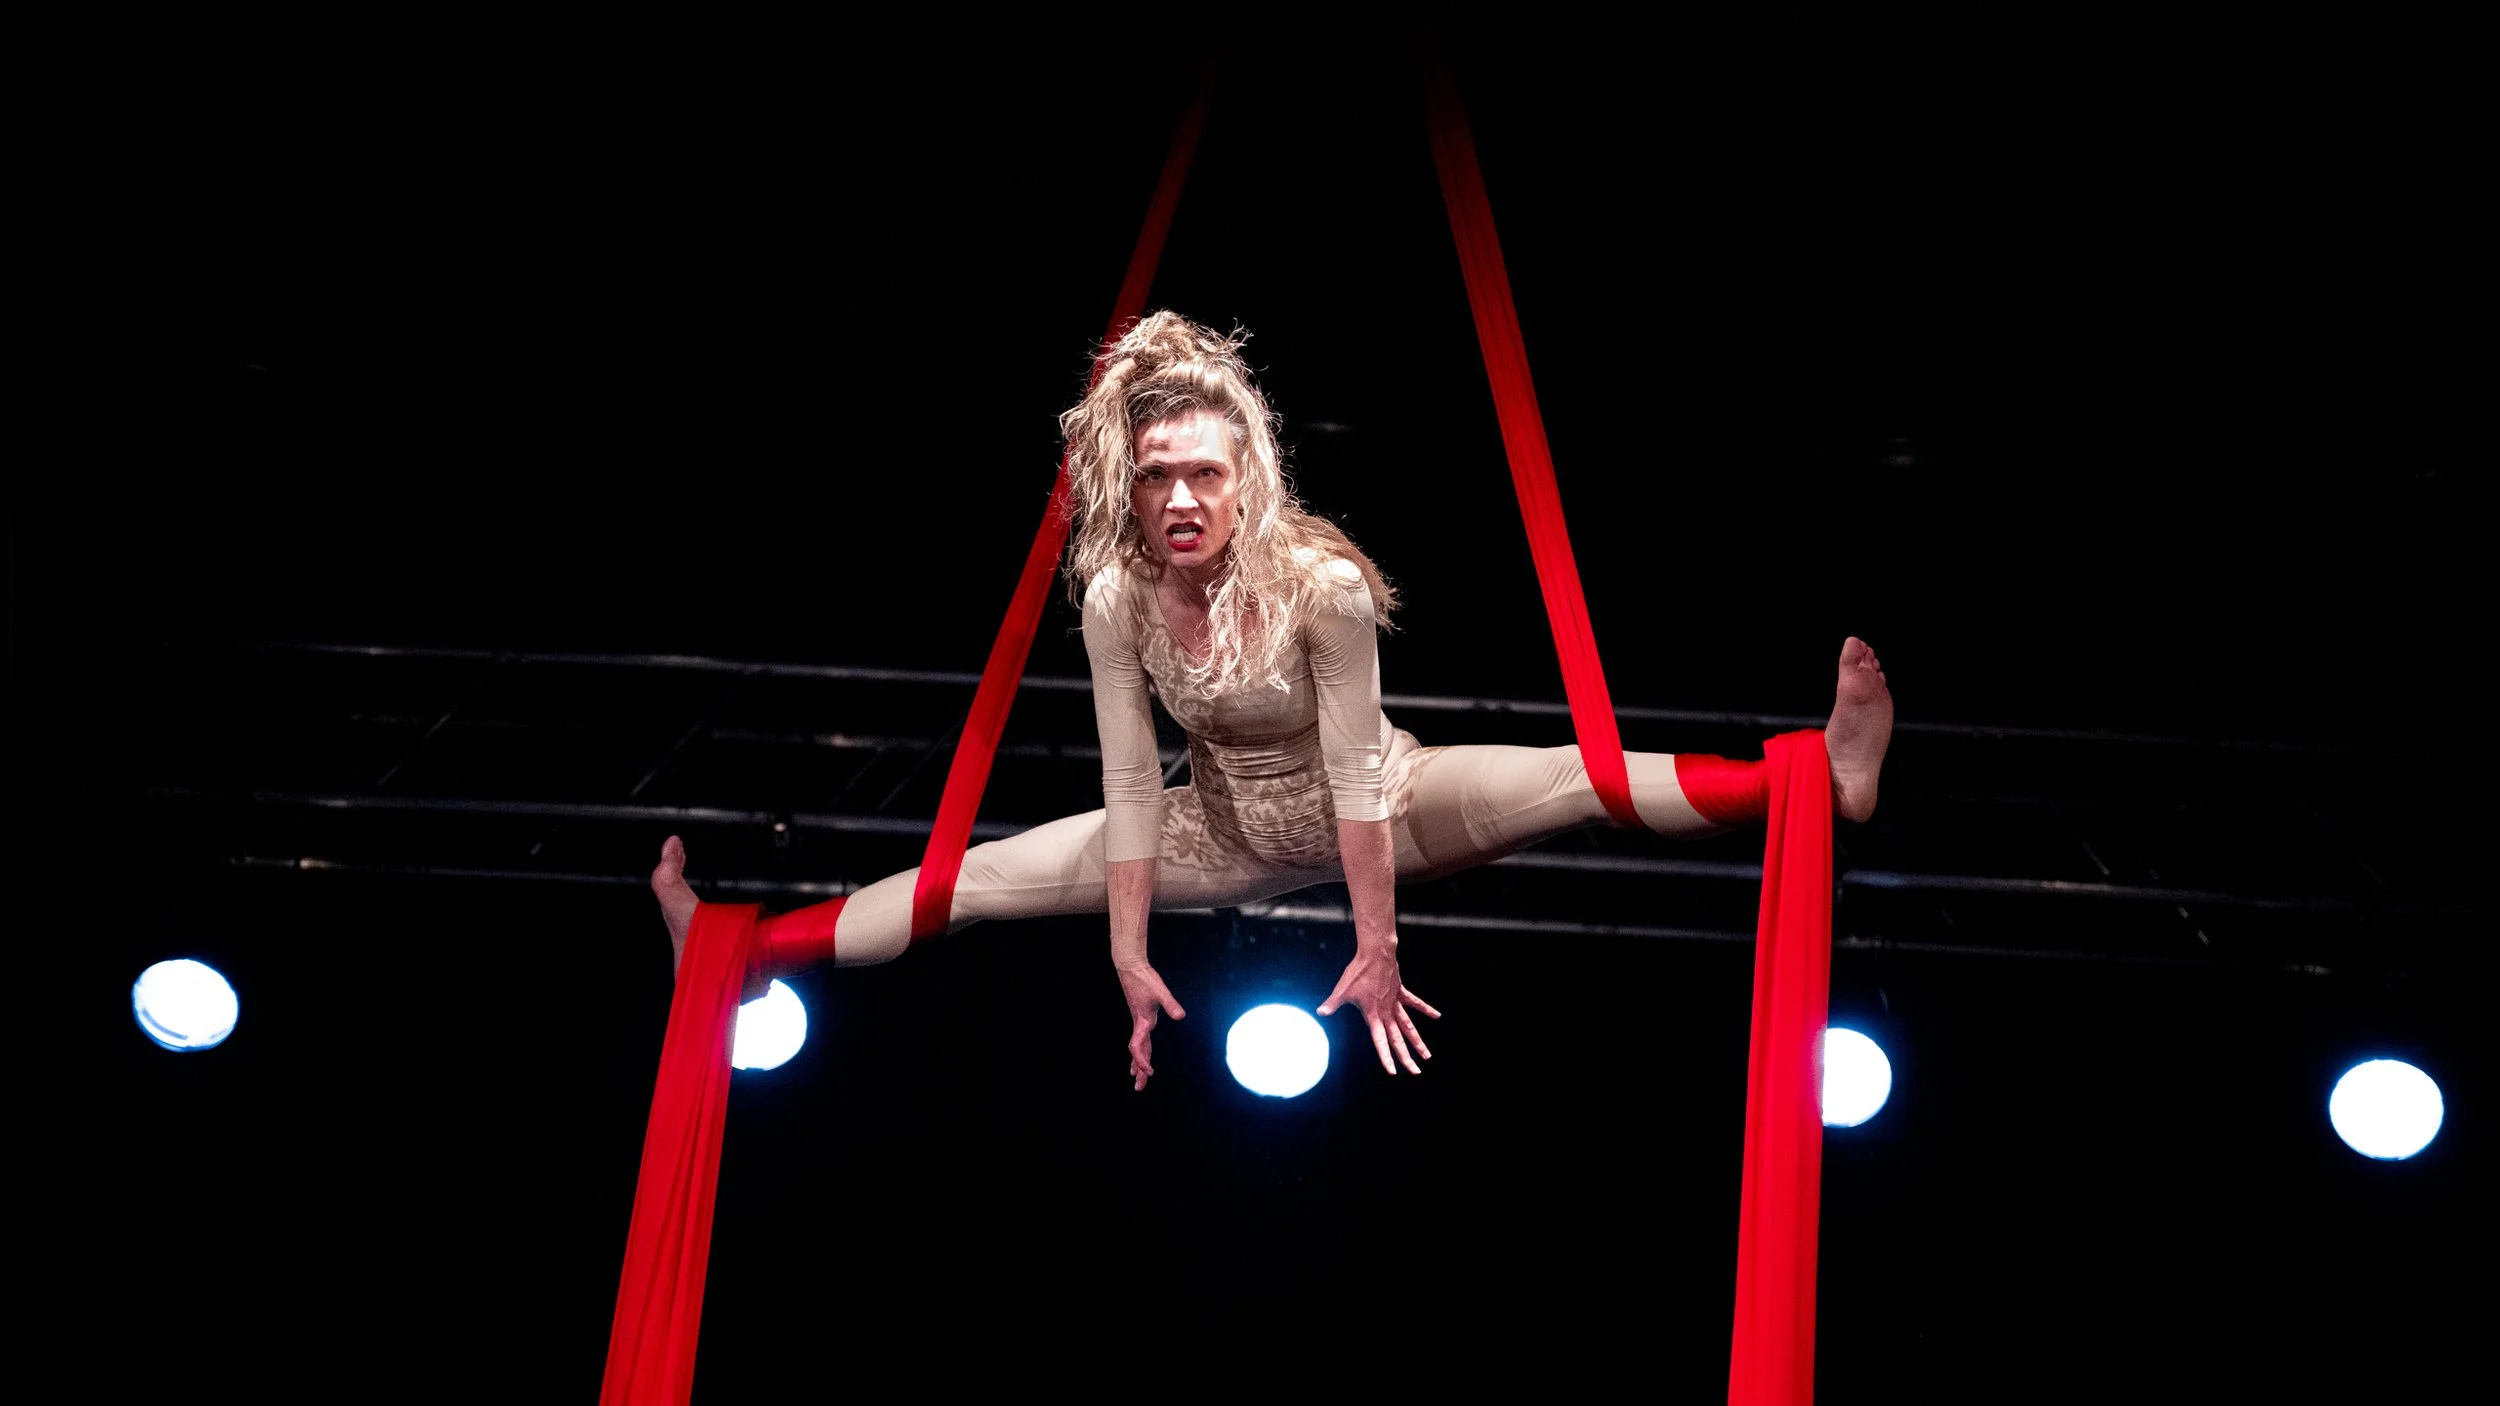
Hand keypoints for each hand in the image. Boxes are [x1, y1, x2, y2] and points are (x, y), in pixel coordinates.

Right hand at [1115, 961, 1185, 1090]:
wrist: (1131, 968)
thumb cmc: (1145, 979)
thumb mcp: (1160, 991)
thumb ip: (1170, 1003)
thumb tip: (1181, 1016)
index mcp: (1143, 1022)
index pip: (1138, 1047)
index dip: (1142, 1061)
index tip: (1150, 1072)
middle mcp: (1139, 1025)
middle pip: (1138, 1053)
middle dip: (1140, 1071)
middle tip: (1140, 1088)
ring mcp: (1139, 1022)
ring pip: (1138, 1048)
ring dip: (1138, 1063)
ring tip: (1136, 1079)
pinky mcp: (1140, 1017)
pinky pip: (1139, 1039)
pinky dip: (1140, 1051)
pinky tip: (1139, 1055)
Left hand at [1317, 941, 1440, 1074]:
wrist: (1375, 954)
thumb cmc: (1358, 972)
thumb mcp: (1342, 990)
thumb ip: (1332, 1003)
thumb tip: (1320, 1012)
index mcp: (1373, 1015)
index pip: (1380, 1042)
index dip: (1386, 1057)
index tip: (1393, 1072)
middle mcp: (1386, 1012)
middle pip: (1398, 1040)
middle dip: (1406, 1057)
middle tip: (1416, 1072)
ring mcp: (1395, 1002)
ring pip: (1409, 1026)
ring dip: (1418, 1041)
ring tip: (1427, 1055)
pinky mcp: (1401, 991)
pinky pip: (1415, 1003)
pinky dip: (1426, 1009)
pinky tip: (1437, 1016)